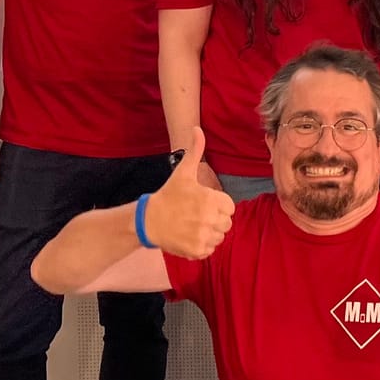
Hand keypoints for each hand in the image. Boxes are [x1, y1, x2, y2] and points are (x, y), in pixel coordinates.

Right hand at [145, 129, 235, 259]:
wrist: (149, 220)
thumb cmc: (169, 195)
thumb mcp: (183, 172)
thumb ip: (195, 151)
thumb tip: (197, 129)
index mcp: (210, 200)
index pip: (230, 207)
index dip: (218, 205)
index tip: (204, 204)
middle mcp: (209, 219)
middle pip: (227, 223)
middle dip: (215, 219)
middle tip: (198, 215)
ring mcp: (203, 236)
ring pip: (219, 237)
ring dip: (210, 233)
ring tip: (194, 225)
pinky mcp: (197, 251)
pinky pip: (210, 249)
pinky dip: (203, 245)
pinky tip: (190, 236)